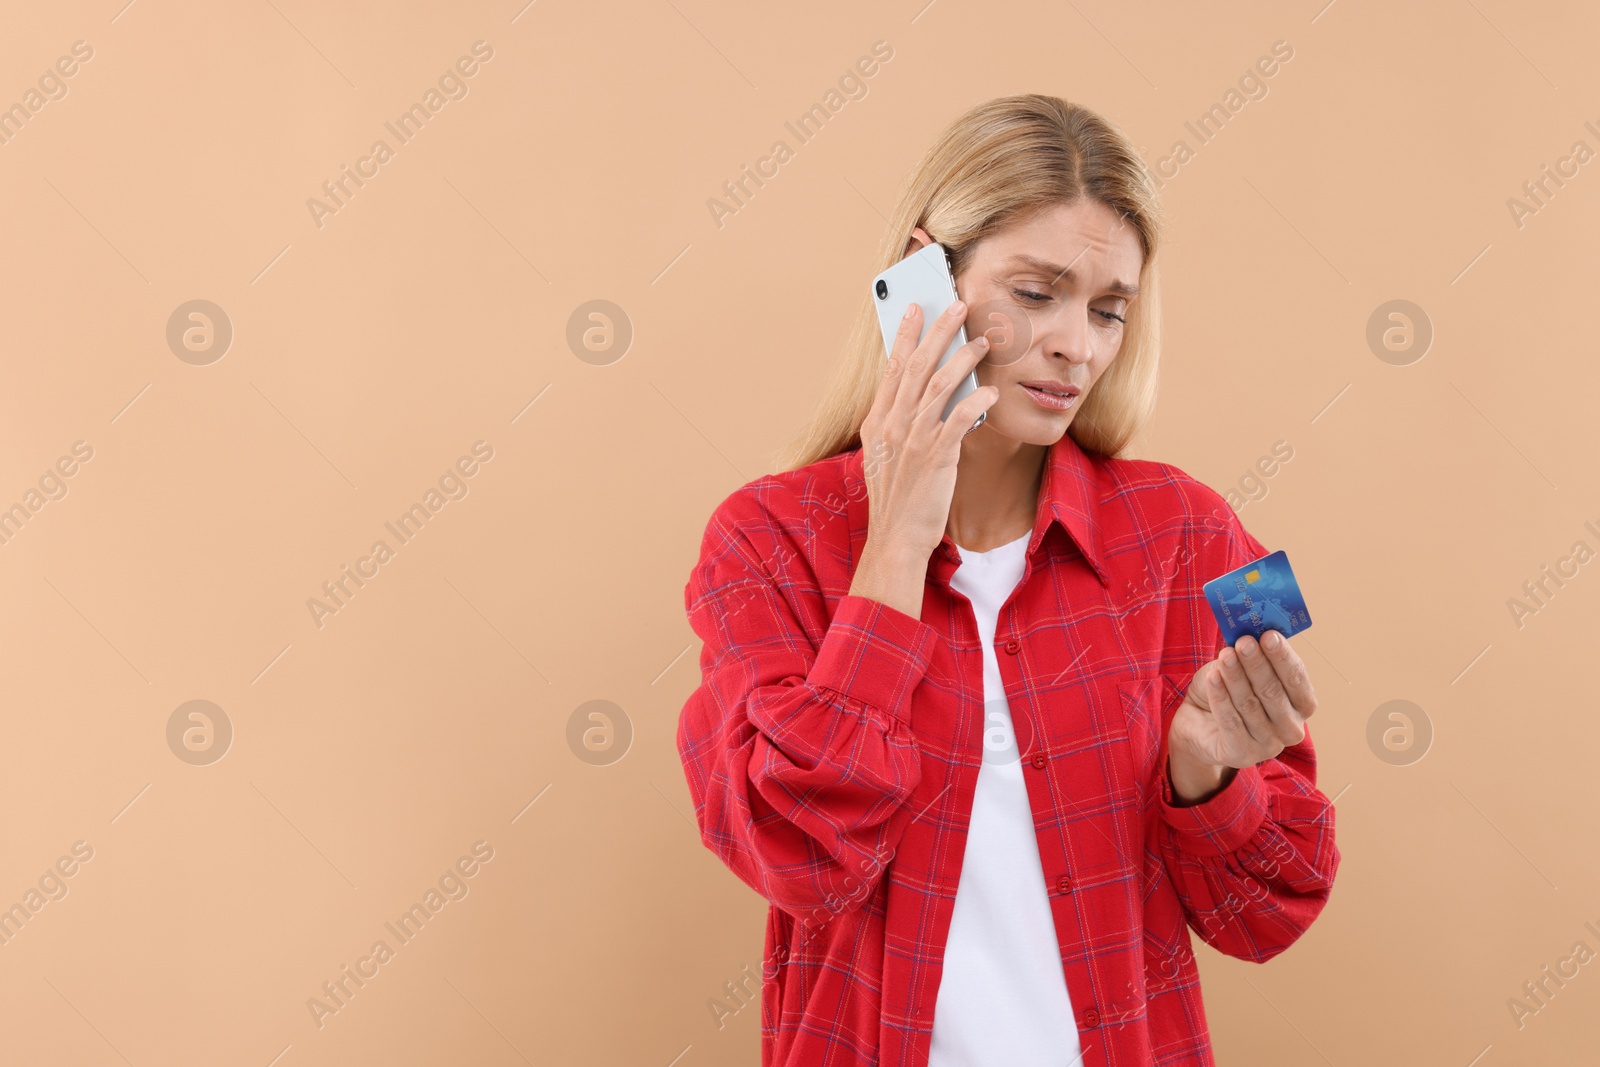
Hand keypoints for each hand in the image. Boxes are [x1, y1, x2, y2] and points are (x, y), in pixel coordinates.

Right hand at [855, 298, 998, 565]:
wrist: (895, 538)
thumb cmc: (896, 498)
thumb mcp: (885, 455)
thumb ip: (898, 422)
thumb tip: (923, 393)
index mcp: (877, 422)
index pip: (892, 368)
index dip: (904, 335)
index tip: (914, 308)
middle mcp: (892, 425)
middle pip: (917, 367)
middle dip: (938, 332)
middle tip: (956, 304)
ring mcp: (913, 440)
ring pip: (940, 386)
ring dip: (964, 359)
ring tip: (983, 340)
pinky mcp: (936, 457)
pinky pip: (959, 419)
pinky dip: (976, 401)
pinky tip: (991, 390)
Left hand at [1165, 631, 1316, 803]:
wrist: (1198, 721)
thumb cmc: (1228, 689)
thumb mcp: (1241, 666)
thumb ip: (1251, 652)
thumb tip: (1251, 630)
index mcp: (1301, 705)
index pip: (1297, 679)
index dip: (1283, 657)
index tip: (1268, 635)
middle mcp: (1291, 728)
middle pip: (1273, 692)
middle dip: (1257, 664)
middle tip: (1244, 642)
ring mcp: (1268, 745)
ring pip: (1250, 705)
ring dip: (1236, 677)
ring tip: (1224, 655)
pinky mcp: (1242, 755)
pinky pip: (1230, 722)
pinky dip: (1221, 697)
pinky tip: (1212, 678)